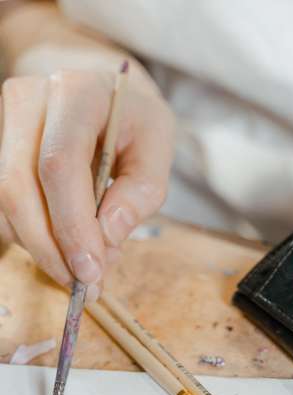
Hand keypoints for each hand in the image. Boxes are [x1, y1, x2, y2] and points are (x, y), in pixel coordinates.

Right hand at [0, 68, 173, 299]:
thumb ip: (142, 190)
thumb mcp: (159, 148)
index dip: (70, 223)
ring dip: (40, 245)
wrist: (106, 94)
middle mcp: (28, 101)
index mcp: (76, 93)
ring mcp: (4, 122)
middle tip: (83, 284)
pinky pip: (3, 203)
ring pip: (3, 199)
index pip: (58, 164)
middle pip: (17, 185)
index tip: (90, 269)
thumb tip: (107, 236)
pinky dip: (32, 234)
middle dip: (49, 246)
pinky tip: (65, 246)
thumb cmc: (136, 122)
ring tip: (84, 266)